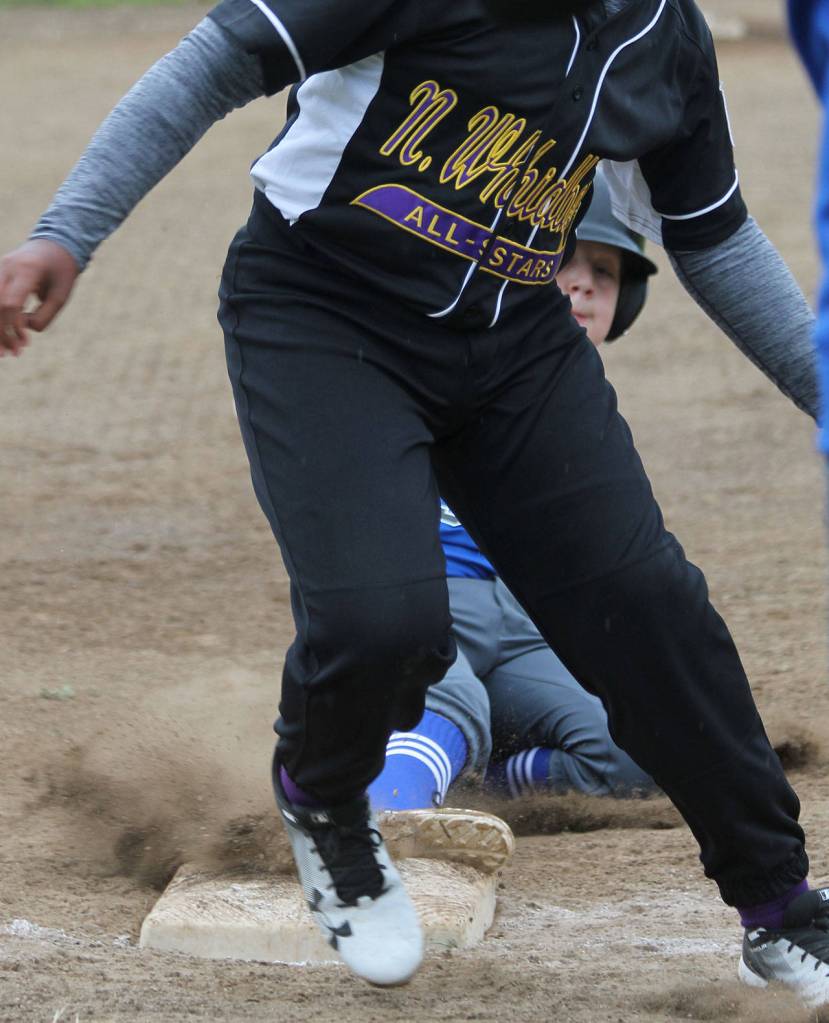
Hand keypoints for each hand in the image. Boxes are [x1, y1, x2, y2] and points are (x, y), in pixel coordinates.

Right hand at [0, 239, 79, 356]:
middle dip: (2, 332)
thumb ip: (45, 315)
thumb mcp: (61, 296)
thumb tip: (24, 330)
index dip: (14, 326)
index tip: (25, 343)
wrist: (53, 246)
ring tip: (4, 352)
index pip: (11, 303)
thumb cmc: (61, 272)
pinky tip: (2, 337)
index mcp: (27, 269)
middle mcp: (7, 266)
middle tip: (13, 353)